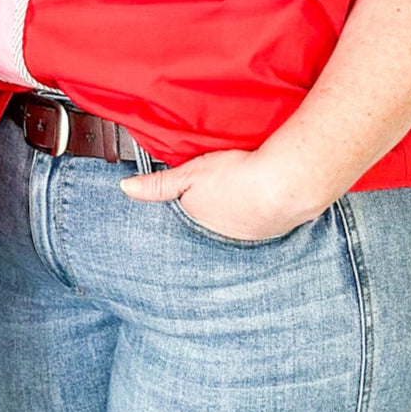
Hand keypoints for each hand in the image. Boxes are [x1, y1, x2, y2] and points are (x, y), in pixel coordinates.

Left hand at [119, 148, 326, 241]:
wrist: (285, 184)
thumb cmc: (236, 176)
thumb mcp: (190, 174)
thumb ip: (158, 185)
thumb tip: (125, 188)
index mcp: (196, 221)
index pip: (183, 218)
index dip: (183, 206)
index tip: (184, 200)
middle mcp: (219, 236)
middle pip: (207, 222)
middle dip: (207, 212)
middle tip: (214, 194)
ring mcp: (246, 238)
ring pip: (232, 224)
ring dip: (233, 214)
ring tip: (235, 196)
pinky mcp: (271, 232)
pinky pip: (257, 223)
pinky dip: (255, 212)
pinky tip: (258, 199)